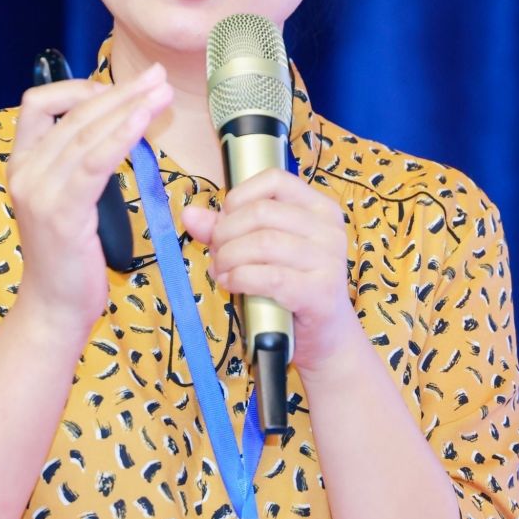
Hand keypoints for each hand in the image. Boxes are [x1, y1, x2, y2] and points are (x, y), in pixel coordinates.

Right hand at [6, 63, 172, 333]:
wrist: (54, 307)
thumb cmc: (68, 256)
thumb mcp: (67, 200)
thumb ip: (80, 163)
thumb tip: (118, 125)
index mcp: (20, 164)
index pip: (37, 104)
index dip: (77, 88)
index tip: (115, 89)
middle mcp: (23, 173)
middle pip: (72, 114)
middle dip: (120, 91)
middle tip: (156, 77)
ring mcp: (39, 192)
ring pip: (85, 132)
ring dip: (128, 107)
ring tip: (161, 93)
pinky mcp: (62, 213)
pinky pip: (95, 162)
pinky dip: (122, 135)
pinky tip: (145, 121)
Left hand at [179, 169, 374, 384]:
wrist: (323, 338)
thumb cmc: (290, 288)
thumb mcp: (261, 252)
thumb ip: (227, 229)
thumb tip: (190, 214)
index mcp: (319, 209)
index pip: (274, 180)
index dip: (238, 198)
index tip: (224, 221)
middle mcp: (329, 230)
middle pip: (261, 212)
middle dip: (225, 233)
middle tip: (216, 254)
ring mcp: (329, 261)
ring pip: (262, 243)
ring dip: (229, 258)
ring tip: (221, 271)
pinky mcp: (320, 292)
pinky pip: (269, 277)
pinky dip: (240, 278)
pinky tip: (231, 284)